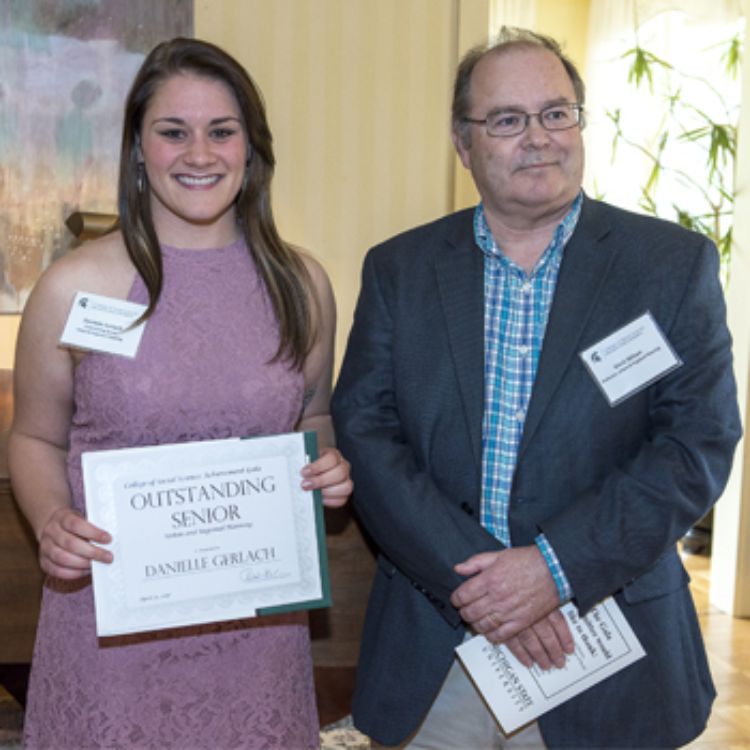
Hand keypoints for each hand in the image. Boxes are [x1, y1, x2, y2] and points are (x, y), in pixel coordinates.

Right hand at [38, 507, 112, 579]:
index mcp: (62, 517)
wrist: (50, 524)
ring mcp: (44, 547)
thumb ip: (92, 527)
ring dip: (83, 564)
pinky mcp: (43, 561)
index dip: (93, 532)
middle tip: (108, 557)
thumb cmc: (73, 523)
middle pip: (70, 543)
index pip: (76, 524)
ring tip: (97, 565)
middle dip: (92, 552)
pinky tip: (85, 571)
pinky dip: (73, 573)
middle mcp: (51, 532)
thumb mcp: (81, 517)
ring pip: (62, 558)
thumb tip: (109, 541)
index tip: (108, 539)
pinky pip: (56, 570)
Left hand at [300, 447, 351, 507]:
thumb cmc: (310, 469)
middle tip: (306, 485)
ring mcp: (346, 480)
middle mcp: (343, 466)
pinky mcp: (345, 494)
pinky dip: (330, 501)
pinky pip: (342, 500)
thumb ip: (305, 465)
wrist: (312, 477)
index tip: (305, 472)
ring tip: (313, 493)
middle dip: (321, 480)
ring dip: (327, 492)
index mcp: (334, 455)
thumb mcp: (307, 462)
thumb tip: (299, 473)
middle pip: (340, 472)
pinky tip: (320, 499)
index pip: (332, 458)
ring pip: (346, 487)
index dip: (318, 466)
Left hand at [451, 546, 573, 665]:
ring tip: (475, 621)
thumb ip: (476, 562)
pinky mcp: (521, 621)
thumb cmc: (526, 561)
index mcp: (489, 579)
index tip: (457, 599)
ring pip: (483, 625)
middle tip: (464, 611)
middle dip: (463, 613)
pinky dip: (492, 636)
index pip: (463, 595)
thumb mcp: (498, 555)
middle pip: (470, 612)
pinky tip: (490, 631)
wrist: (552, 570)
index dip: (456, 599)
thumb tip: (458, 569)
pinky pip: (501, 635)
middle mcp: (496, 597)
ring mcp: (509, 611)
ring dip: (475, 625)